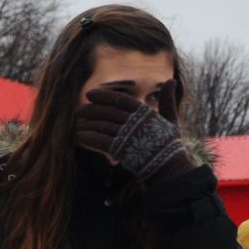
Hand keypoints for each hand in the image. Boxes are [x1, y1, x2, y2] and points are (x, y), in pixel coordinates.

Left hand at [74, 85, 194, 182]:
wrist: (168, 168)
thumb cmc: (169, 144)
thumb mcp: (170, 119)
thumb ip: (167, 101)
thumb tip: (170, 80)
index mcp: (145, 113)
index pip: (121, 100)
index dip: (104, 96)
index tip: (90, 94)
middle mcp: (135, 123)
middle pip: (108, 112)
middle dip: (92, 110)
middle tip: (80, 110)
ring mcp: (127, 136)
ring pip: (102, 126)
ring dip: (88, 124)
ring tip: (78, 122)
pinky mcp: (121, 150)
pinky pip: (101, 141)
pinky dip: (89, 137)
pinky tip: (80, 136)